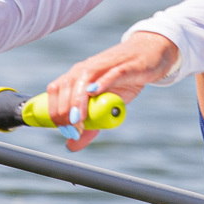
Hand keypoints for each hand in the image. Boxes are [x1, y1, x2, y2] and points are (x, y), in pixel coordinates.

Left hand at [45, 32, 179, 152]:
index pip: (55, 91)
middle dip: (65, 111)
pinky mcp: (123, 67)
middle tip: (74, 129)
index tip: (65, 130)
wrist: (148, 57)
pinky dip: (101, 83)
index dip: (55, 111)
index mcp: (76, 76)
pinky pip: (109, 74)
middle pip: (65, 87)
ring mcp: (103, 66)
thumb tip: (70, 146)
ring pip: (82, 80)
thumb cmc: (123, 81)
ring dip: (77, 101)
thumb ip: (89, 126)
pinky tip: (94, 92)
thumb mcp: (104, 106)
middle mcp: (85, 69)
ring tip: (78, 119)